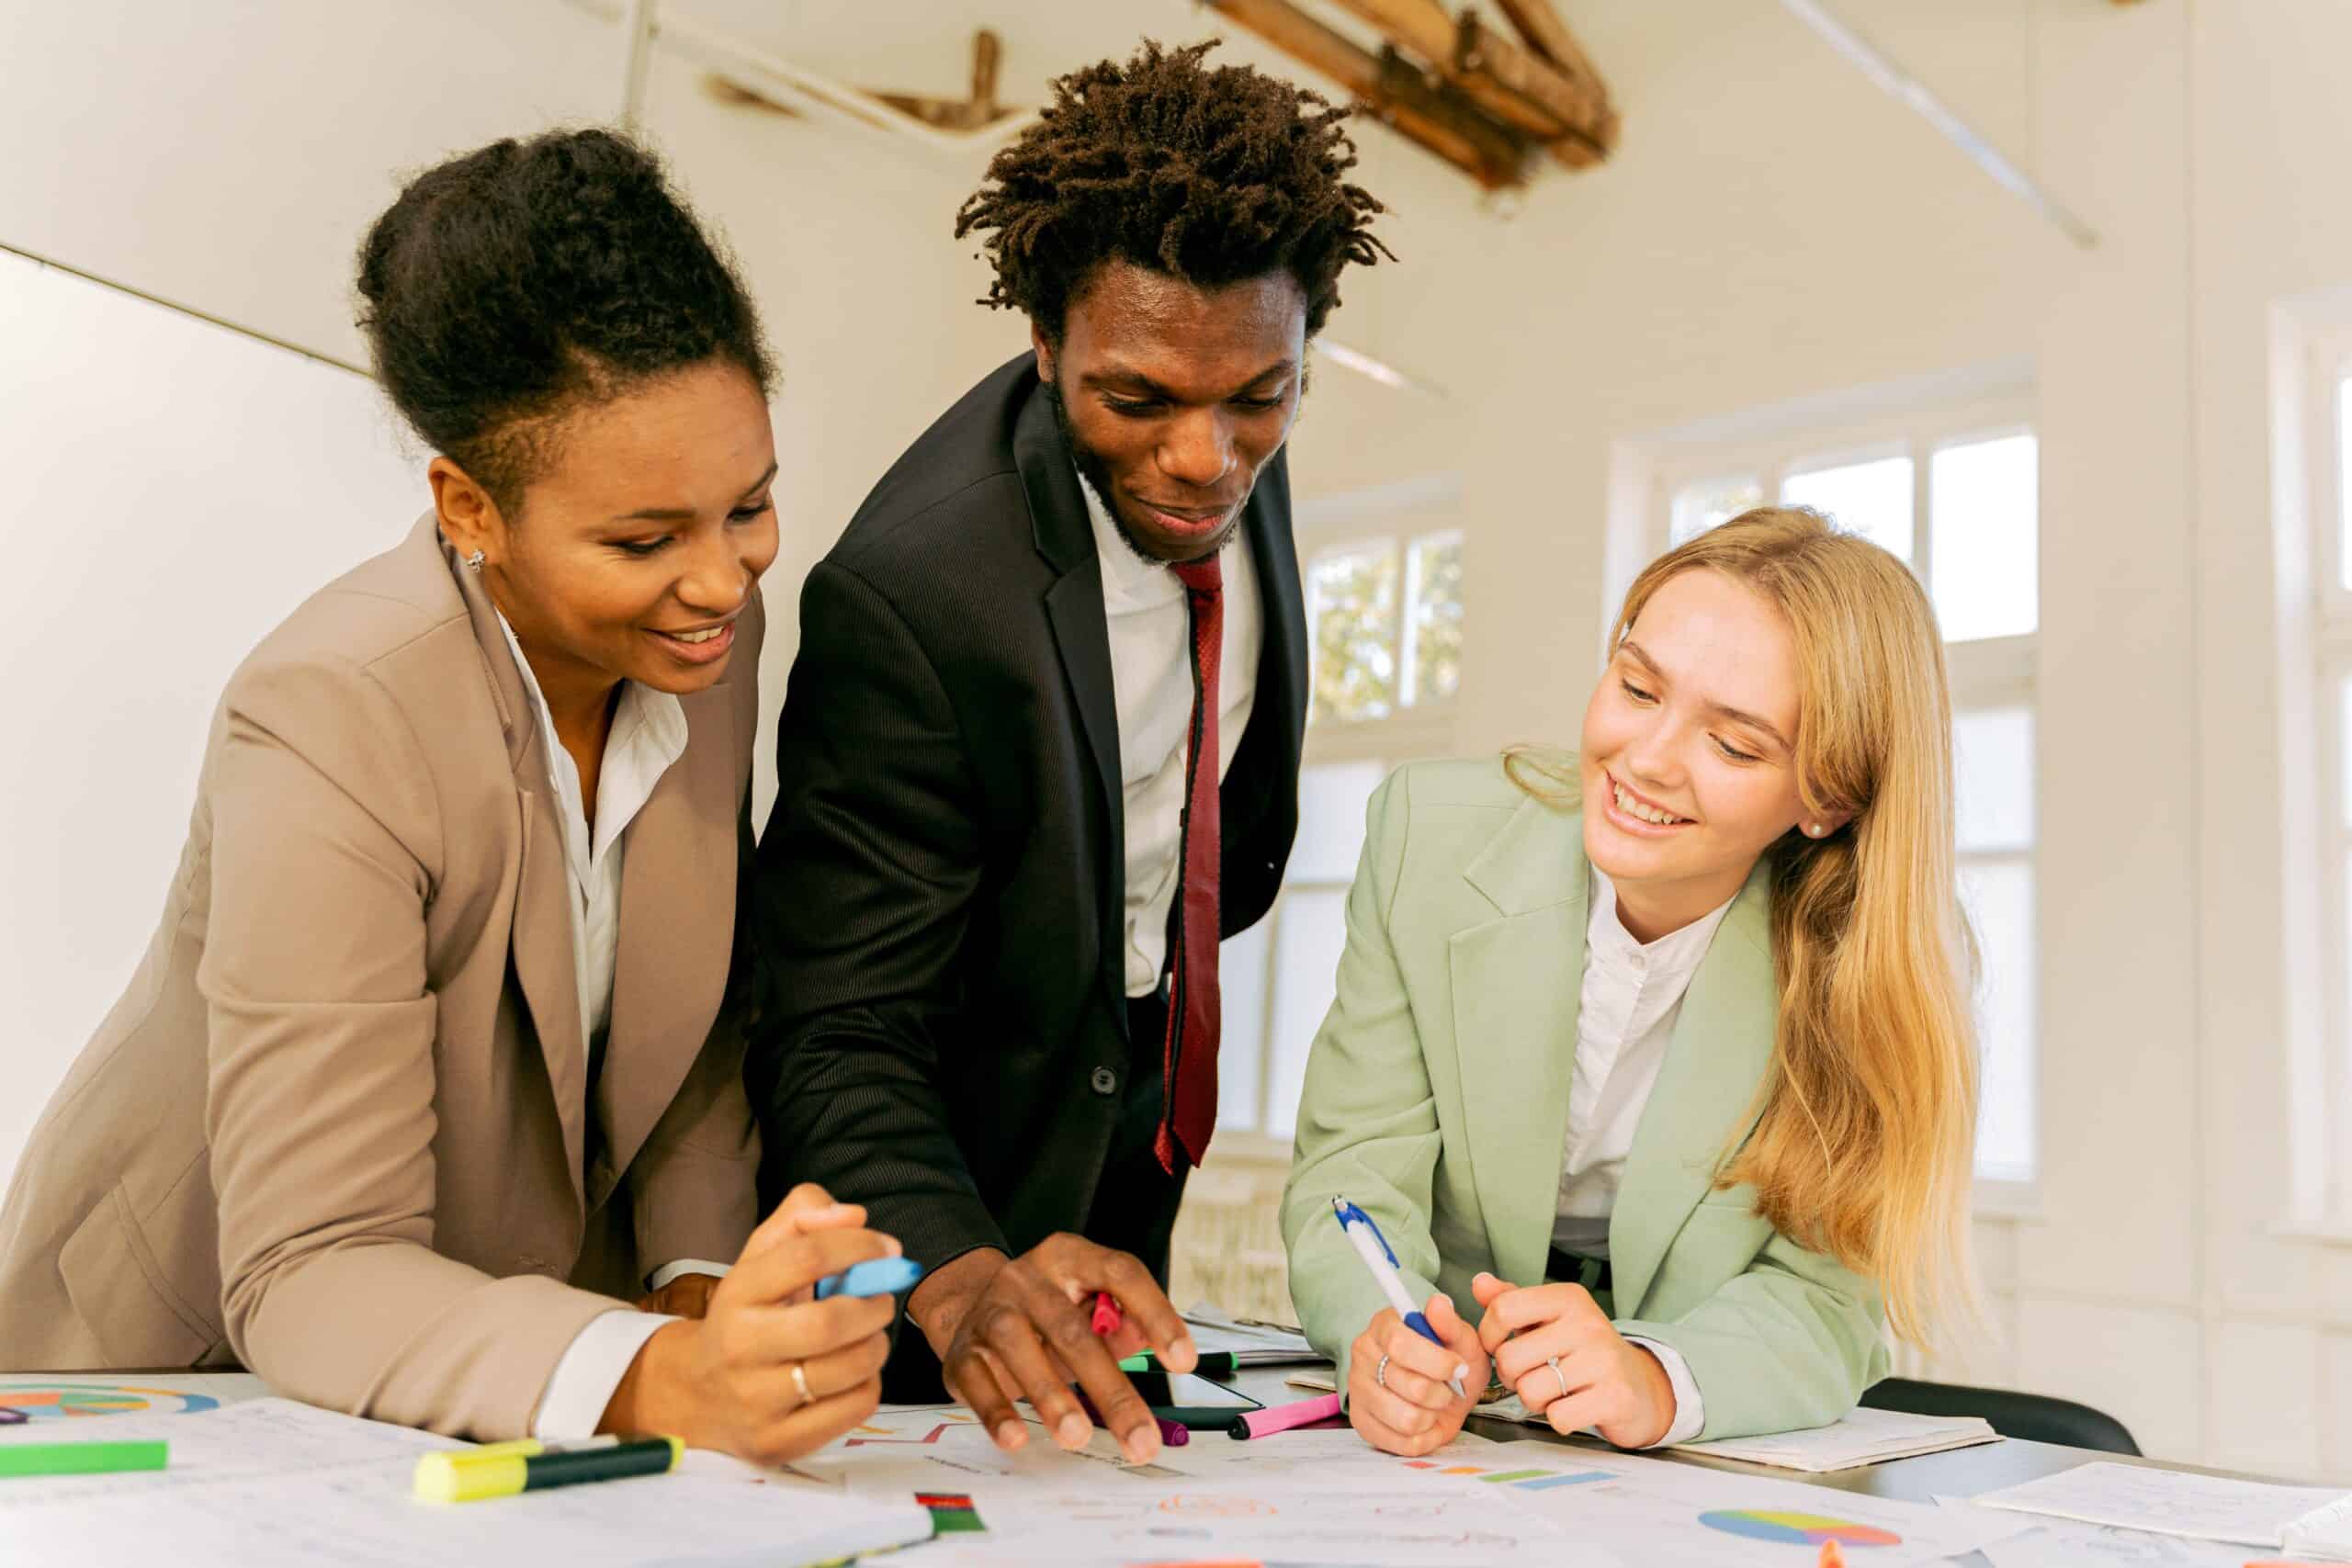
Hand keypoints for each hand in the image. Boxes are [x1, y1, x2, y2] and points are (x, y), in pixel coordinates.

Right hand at [601, 1183, 897, 1465]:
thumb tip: (855, 1215)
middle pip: (829, 1323)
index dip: (858, 1245)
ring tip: (868, 1336)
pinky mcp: (777, 1443)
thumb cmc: (745, 1316)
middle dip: (874, 1306)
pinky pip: (853, 1408)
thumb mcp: (759, 1258)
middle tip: (881, 1300)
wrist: (693, 1395)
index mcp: (737, 1294)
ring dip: (876, 1345)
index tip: (888, 1248)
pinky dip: (869, 1384)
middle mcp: (740, 1348)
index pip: (805, 1257)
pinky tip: (852, 1374)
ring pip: (848, 1368)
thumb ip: (803, 1219)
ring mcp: (756, 1401)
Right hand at [911, 1234, 1195, 1464]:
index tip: (1184, 1361)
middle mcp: (1027, 1278)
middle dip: (1111, 1389)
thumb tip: (1158, 1344)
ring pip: (1020, 1348)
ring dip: (1051, 1396)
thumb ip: (1124, 1326)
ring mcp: (990, 1312)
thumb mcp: (1090, 1310)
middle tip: (1141, 1438)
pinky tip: (1016, 1436)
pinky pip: (977, 1381)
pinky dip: (996, 1411)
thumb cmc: (1048, 1316)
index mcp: (1069, 1257)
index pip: (1120, 1273)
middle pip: (1073, 1329)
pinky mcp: (962, 1351)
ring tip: (1079, 1436)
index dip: (1156, 1314)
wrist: (972, 1308)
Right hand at [1344, 1294, 1484, 1456]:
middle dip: (1441, 1392)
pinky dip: (1425, 1437)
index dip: (1436, 1361)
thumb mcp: (1461, 1339)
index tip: (1459, 1367)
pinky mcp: (1362, 1423)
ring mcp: (1359, 1390)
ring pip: (1407, 1418)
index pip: (1399, 1344)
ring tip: (1433, 1405)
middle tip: (1446, 1388)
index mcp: (1384, 1327)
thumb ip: (1450, 1324)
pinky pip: (1403, 1443)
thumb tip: (1439, 1304)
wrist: (1442, 1391)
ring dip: (1433, 1416)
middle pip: (1410, 1385)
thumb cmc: (1448, 1362)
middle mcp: (1364, 1355)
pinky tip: (1426, 1421)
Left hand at [1471, 1271, 1674, 1448]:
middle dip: (1513, 1376)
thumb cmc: (1584, 1351)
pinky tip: (1575, 1406)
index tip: (1501, 1346)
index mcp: (1568, 1298)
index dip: (1489, 1336)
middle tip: (1534, 1374)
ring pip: (1530, 1392)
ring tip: (1556, 1390)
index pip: (1503, 1309)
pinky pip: (1557, 1417)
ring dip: (1536, 1401)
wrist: (1640, 1386)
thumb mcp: (1550, 1318)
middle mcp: (1587, 1323)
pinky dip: (1559, 1419)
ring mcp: (1603, 1360)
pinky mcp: (1615, 1397)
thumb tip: (1479, 1283)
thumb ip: (1512, 1301)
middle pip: (1510, 1358)